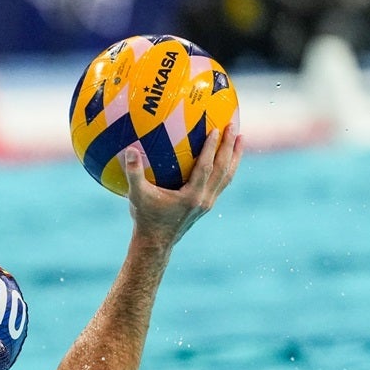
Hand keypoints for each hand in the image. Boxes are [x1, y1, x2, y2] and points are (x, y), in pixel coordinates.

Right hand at [121, 125, 240, 246]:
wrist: (155, 243)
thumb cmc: (145, 219)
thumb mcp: (136, 196)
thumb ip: (134, 173)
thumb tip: (130, 150)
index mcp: (191, 196)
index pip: (205, 168)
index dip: (211, 149)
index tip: (216, 129)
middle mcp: (204, 199)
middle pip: (223, 170)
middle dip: (230, 147)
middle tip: (233, 126)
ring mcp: (208, 202)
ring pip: (227, 177)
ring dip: (234, 157)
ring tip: (239, 139)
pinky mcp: (207, 204)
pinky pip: (221, 182)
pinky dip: (226, 167)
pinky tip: (225, 158)